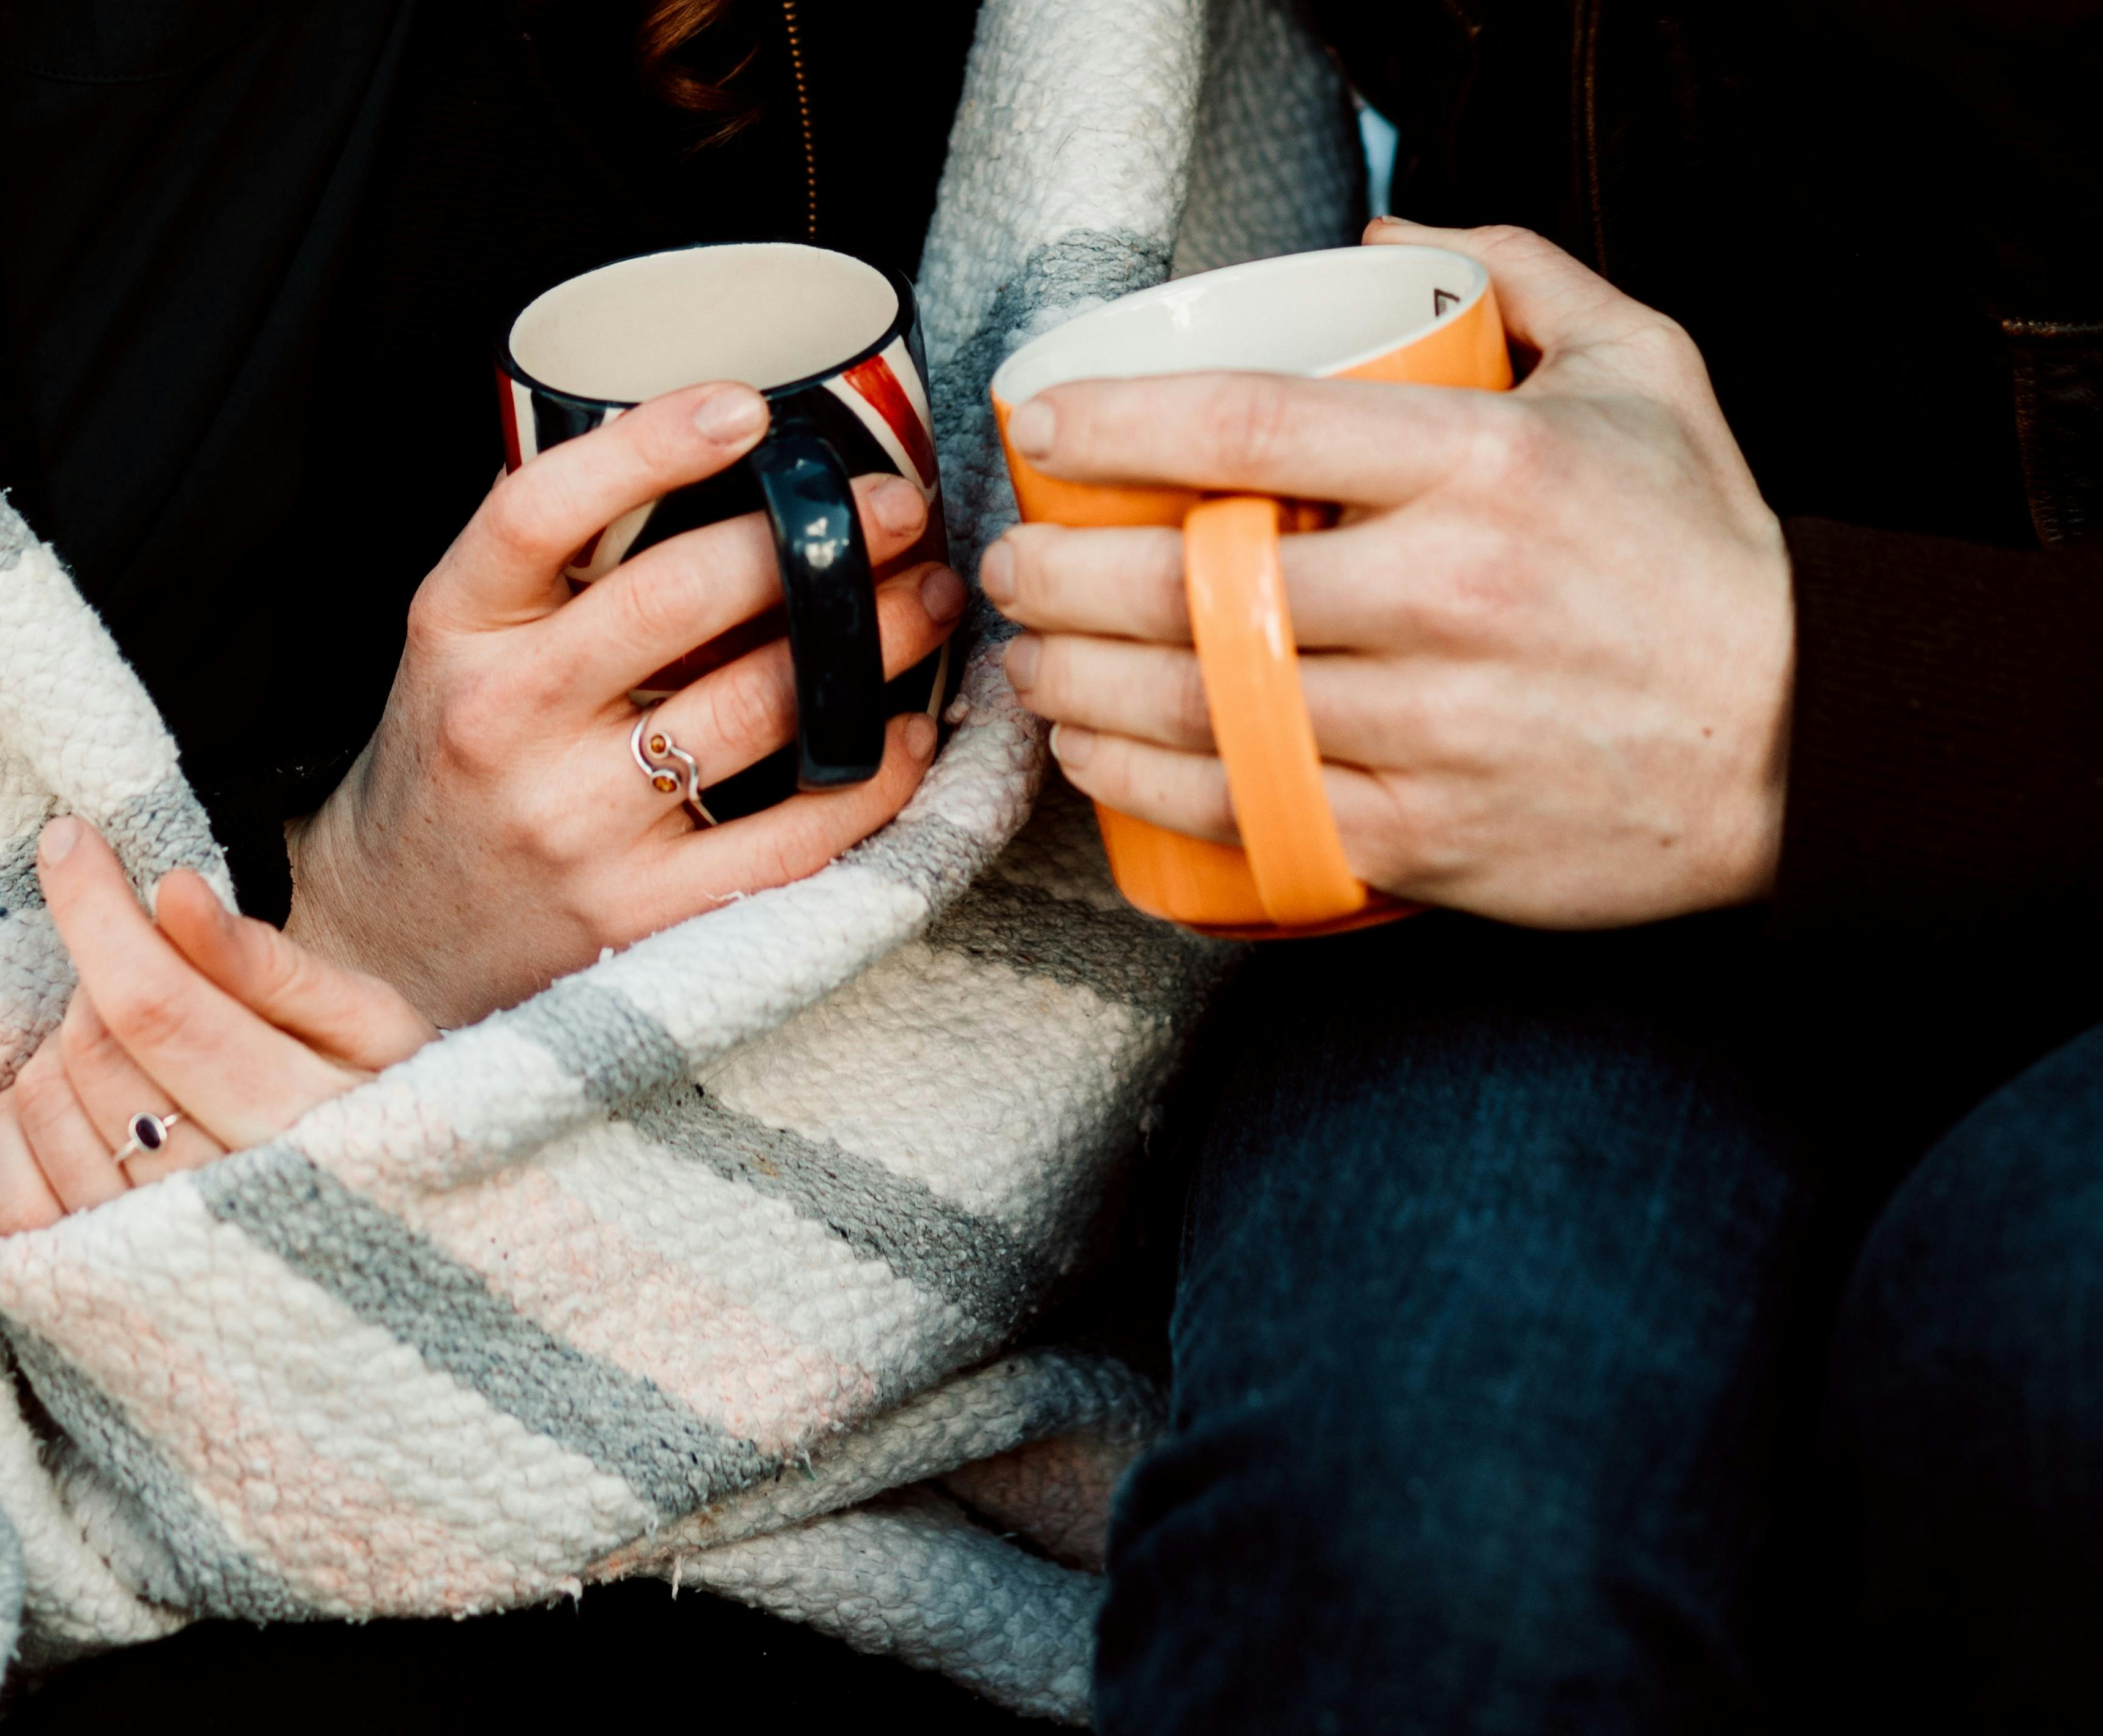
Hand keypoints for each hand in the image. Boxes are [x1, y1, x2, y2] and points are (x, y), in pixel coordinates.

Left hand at [0, 817, 435, 1236]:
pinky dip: (18, 1124)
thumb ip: (275, 968)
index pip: (157, 1003)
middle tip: (157, 972)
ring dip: (67, 1046)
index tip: (68, 842)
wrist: (411, 1267)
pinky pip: (8, 1188)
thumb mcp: (376, 1028)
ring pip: (46, 1105)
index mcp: (301, 1120)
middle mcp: (222, 1202)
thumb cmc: (392, 1117)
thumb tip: (174, 892)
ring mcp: (150, 1257)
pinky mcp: (95, 1292)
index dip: (97, 911)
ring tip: (140, 1045)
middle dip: (104, 976)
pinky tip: (78, 1102)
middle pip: (95, 1046)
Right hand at [286, 381, 963, 1026]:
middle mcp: (504, 720)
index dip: (648, 446)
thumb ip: (556, 567)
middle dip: (814, 542)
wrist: (395, 939)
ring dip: (873, 643)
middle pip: (679, 597)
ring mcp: (574, 824)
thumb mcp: (463, 645)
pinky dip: (868, 777)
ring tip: (928, 599)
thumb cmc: (456, 763)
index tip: (750, 408)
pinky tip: (905, 732)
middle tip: (900, 508)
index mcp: (455, 628)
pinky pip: (791, 835)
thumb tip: (718, 464)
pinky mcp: (639, 914)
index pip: (541, 510)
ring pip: (760, 707)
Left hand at [984, 221, 1793, 927]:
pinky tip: (1096, 753)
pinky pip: (1242, 810)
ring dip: (1078, 683)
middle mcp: (1444, 599)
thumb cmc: (1708, 565)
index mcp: (1486, 470)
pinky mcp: (1422, 836)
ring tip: (1032, 659)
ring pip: (1194, 709)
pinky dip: (1143, 784)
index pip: (1252, 430)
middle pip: (1189, 584)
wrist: (1807, 751)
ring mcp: (1427, 730)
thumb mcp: (1648, 376)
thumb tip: (1392, 226)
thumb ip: (1525, 279)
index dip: (1117, 425)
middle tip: (1014, 564)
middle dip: (1061, 574)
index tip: (1046, 426)